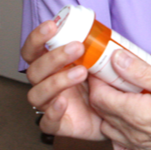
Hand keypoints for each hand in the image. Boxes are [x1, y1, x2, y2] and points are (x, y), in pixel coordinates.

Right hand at [21, 20, 104, 140]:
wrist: (116, 112)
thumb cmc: (105, 82)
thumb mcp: (104, 60)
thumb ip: (99, 47)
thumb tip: (102, 31)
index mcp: (54, 65)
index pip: (34, 50)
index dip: (37, 38)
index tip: (52, 25)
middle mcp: (48, 83)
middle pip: (34, 70)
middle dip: (53, 57)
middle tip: (77, 47)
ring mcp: (51, 104)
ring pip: (37, 94)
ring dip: (57, 81)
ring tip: (81, 72)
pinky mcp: (60, 124)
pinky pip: (46, 122)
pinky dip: (52, 112)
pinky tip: (63, 102)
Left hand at [89, 49, 150, 149]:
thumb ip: (141, 71)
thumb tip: (116, 59)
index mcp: (137, 113)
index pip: (100, 96)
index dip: (97, 79)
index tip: (103, 66)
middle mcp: (132, 134)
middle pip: (101, 112)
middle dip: (102, 91)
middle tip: (114, 75)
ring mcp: (138, 148)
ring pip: (108, 130)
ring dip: (109, 112)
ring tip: (124, 95)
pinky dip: (118, 138)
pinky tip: (128, 127)